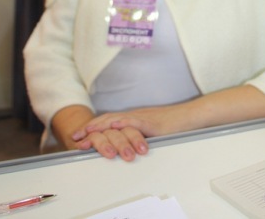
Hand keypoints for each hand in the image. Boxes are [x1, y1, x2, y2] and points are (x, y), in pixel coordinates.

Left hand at [71, 105, 187, 160]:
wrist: (189, 118)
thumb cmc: (173, 126)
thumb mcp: (152, 133)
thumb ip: (138, 137)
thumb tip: (127, 147)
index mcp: (134, 119)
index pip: (109, 122)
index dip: (93, 128)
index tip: (79, 135)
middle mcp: (135, 116)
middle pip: (108, 120)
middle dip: (90, 129)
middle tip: (75, 137)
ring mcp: (142, 118)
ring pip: (117, 120)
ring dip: (100, 127)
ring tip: (87, 132)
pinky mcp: (151, 123)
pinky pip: (133, 122)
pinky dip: (121, 124)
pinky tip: (112, 127)